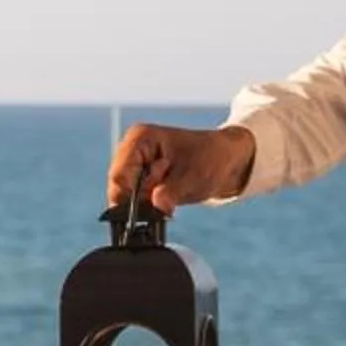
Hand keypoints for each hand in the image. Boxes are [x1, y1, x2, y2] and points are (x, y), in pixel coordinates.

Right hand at [108, 123, 256, 212]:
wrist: (227, 161)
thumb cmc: (212, 159)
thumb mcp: (194, 177)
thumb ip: (172, 193)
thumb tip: (157, 207)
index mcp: (139, 138)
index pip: (118, 175)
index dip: (132, 194)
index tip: (156, 197)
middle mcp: (131, 150)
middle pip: (118, 188)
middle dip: (142, 198)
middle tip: (168, 192)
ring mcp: (133, 164)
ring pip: (125, 197)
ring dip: (148, 202)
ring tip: (172, 190)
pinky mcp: (139, 178)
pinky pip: (134, 201)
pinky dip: (150, 204)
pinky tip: (168, 196)